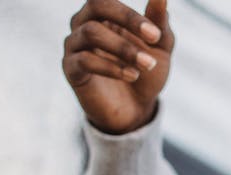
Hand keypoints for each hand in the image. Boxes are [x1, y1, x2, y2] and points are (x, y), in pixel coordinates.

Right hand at [63, 0, 174, 134]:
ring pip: (91, 33)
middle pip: (95, 6)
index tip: (156, 33)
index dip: (130, 12)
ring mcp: (74, 46)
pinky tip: (132, 75)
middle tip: (155, 38)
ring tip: (148, 64)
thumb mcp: (159, 48)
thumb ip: (159, 24)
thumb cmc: (146, 72)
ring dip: (124, 48)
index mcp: (104, 15)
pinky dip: (111, 67)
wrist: (136, 108)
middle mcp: (84, 25)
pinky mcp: (71, 69)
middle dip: (128, 19)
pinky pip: (84, 60)